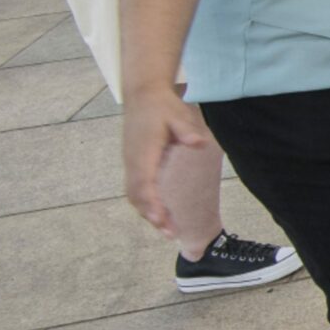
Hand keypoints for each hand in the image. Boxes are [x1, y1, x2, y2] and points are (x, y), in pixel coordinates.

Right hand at [122, 87, 214, 233]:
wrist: (143, 95)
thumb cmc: (162, 106)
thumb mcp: (177, 115)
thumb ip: (186, 131)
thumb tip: (198, 143)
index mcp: (143, 153)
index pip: (145, 184)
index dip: (153, 204)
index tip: (162, 220)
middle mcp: (133, 161)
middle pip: (138, 196)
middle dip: (153, 216)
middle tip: (172, 234)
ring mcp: (131, 163)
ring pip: (134, 195)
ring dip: (148, 213)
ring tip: (167, 230)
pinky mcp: (133, 163)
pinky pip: (135, 189)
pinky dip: (145, 204)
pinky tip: (158, 214)